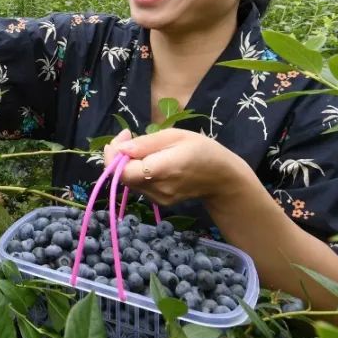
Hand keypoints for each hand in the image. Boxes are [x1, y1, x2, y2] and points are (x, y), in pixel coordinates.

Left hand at [103, 128, 244, 205]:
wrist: (223, 178)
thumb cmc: (202, 149)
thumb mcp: (176, 136)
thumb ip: (146, 143)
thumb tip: (121, 149)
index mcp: (162, 170)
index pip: (124, 171)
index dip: (114, 155)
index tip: (124, 135)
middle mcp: (158, 189)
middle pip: (123, 177)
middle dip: (118, 157)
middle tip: (128, 137)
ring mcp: (158, 199)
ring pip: (130, 182)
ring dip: (127, 164)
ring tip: (142, 147)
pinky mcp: (160, 202)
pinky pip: (140, 186)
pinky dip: (137, 172)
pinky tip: (150, 161)